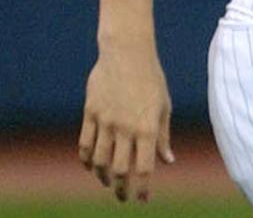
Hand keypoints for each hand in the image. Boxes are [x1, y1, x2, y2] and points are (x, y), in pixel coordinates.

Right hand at [78, 40, 173, 202]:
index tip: (142, 199)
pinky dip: (86, 159)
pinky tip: (90, 165)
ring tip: (107, 181)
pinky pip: (84, 143)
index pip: (144, 169)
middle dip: (121, 189)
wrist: (127, 51)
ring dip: (102, 176)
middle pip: (120, 170)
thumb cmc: (151, 78)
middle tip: (122, 196)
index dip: (143, 189)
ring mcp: (105, 120)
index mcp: (147, 128)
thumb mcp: (163, 106)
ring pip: (99, 160)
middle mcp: (125, 128)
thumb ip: (162, 136)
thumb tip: (168, 161)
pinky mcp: (90, 112)